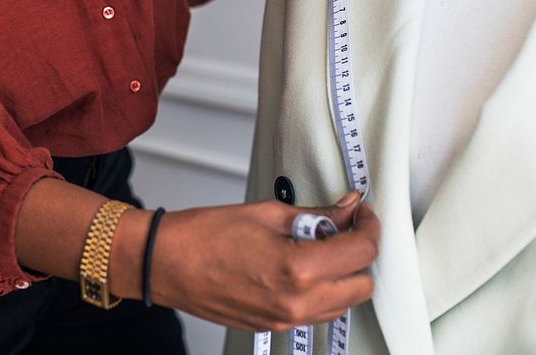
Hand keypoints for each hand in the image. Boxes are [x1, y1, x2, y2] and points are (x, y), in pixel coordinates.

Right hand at [148, 192, 379, 331]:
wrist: (166, 263)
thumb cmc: (206, 234)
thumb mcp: (268, 213)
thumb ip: (316, 215)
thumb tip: (347, 208)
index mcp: (298, 269)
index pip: (361, 251)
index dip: (369, 226)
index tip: (361, 212)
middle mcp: (297, 303)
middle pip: (362, 285)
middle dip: (360, 253)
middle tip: (343, 227)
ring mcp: (285, 320)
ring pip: (343, 303)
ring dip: (343, 275)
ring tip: (320, 246)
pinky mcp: (273, 325)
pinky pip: (316, 312)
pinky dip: (321, 290)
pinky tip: (302, 265)